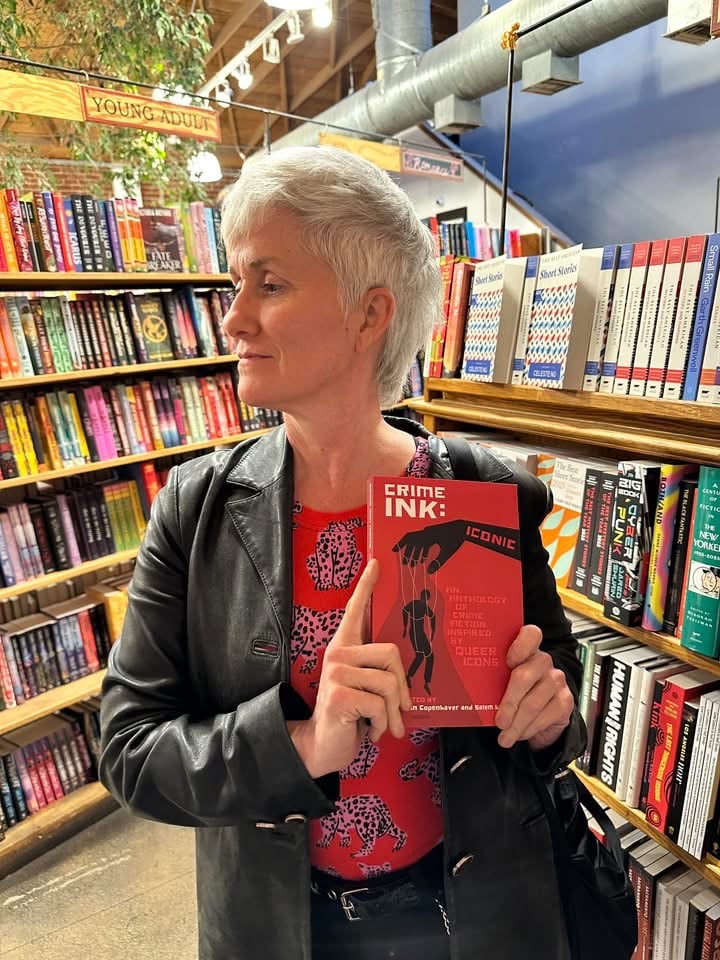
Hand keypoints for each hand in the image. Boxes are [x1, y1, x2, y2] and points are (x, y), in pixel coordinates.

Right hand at [289, 560, 411, 778]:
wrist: (323, 745)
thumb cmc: (351, 715)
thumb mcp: (366, 688)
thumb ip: (380, 673)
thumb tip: (407, 679)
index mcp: (344, 647)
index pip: (355, 610)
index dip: (366, 586)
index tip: (377, 563)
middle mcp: (337, 654)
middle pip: (392, 653)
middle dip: (402, 688)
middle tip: (400, 711)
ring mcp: (336, 673)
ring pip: (389, 684)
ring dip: (392, 713)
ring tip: (380, 724)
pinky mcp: (339, 695)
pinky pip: (380, 705)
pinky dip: (382, 725)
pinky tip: (367, 731)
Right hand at [393, 519, 466, 572]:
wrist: (463, 527)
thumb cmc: (455, 538)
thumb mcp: (447, 552)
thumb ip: (438, 562)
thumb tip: (429, 572)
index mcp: (427, 534)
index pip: (409, 539)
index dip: (400, 544)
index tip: (393, 551)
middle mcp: (427, 532)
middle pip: (412, 542)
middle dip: (408, 553)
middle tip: (405, 564)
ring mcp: (430, 532)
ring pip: (418, 543)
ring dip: (415, 553)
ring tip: (414, 564)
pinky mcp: (434, 533)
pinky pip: (424, 542)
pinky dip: (422, 550)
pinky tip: (423, 559)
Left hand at [494, 625, 573, 751]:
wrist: (538, 715)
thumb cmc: (513, 693)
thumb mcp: (500, 683)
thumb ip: (492, 679)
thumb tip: (466, 688)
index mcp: (525, 650)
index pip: (530, 634)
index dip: (520, 645)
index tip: (507, 662)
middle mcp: (542, 661)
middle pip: (525, 675)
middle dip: (509, 701)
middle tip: (499, 720)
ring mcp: (556, 680)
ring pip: (534, 702)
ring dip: (517, 723)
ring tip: (504, 735)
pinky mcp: (565, 700)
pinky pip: (546, 716)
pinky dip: (529, 729)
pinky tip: (519, 734)